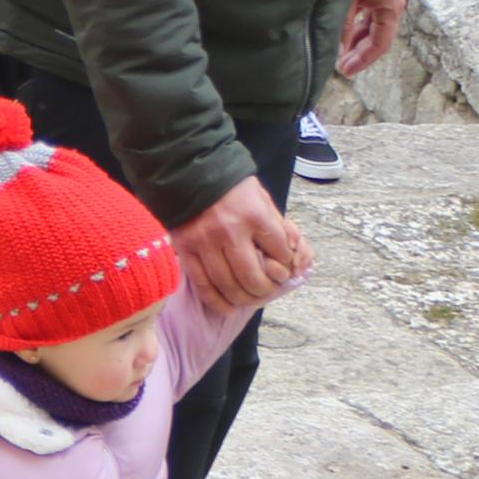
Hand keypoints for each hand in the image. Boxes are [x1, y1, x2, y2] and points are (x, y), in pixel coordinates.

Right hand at [169, 174, 308, 309]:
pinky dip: (217, 302)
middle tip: (267, 290)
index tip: (284, 269)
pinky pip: (203, 285)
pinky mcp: (185, 249)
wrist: (187, 171)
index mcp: (254, 214)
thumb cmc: (230, 187)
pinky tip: (228, 307)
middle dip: (266, 290)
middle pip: (253, 277)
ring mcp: (205, 242)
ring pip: (228, 285)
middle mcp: (229, 231)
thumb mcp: (261, 198)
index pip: (279, 253)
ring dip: (243, 298)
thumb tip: (292, 254)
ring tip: (249, 298)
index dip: (286, 266)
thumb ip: (278, 225)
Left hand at [335, 0, 408, 76]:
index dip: (365, 59)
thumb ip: (346, 20)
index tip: (349, 70)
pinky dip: (358, 31)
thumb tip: (339, 45)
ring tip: (342, 58)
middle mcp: (392, 9)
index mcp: (390, 9)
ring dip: (358, 45)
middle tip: (342, 69)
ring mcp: (386, 4)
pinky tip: (346, 40)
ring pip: (373, 31)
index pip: (380, 43)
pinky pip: (370, 21)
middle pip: (377, 40)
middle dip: (360, 55)